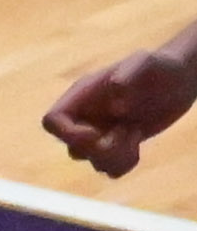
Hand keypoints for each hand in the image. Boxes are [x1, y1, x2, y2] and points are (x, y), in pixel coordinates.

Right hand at [48, 31, 196, 180]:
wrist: (178, 80)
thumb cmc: (158, 66)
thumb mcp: (146, 61)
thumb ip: (128, 73)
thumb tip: (116, 100)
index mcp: (82, 96)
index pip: (53, 121)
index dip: (69, 134)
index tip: (97, 132)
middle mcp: (87, 116)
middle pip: (72, 148)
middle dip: (101, 148)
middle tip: (127, 130)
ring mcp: (102, 132)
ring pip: (92, 161)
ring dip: (116, 157)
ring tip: (134, 134)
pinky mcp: (119, 145)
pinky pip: (109, 169)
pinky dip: (123, 165)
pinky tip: (137, 147)